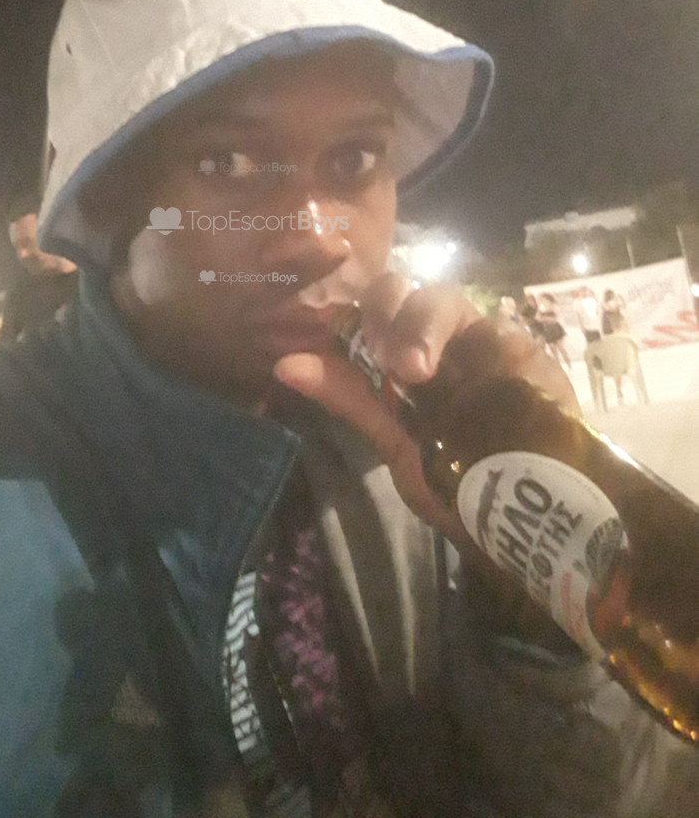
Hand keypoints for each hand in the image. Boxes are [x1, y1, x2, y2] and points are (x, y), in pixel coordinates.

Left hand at [273, 273, 579, 545]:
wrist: (529, 528)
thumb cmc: (459, 482)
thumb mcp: (396, 443)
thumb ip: (348, 398)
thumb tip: (283, 365)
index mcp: (410, 352)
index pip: (379, 305)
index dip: (361, 313)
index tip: (351, 346)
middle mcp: (447, 339)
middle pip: (413, 290)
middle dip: (392, 310)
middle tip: (385, 357)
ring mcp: (488, 343)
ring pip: (451, 301)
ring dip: (424, 324)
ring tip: (414, 369)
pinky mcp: (533, 360)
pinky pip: (504, 336)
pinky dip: (482, 347)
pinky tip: (473, 372)